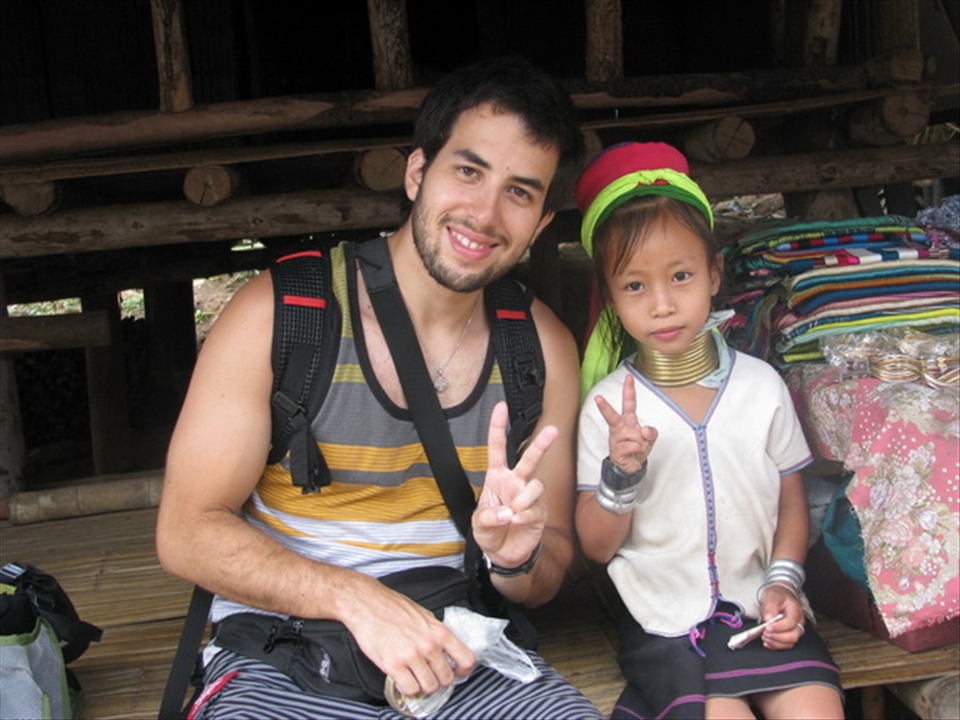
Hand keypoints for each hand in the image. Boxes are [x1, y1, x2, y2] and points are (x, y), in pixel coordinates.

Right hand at [347, 578, 475, 697]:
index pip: (466, 658)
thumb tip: (444, 647)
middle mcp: (428, 645)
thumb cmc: (392, 606)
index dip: (464, 670)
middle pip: (447, 678)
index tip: (457, 671)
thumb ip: (436, 633)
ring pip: (429, 687)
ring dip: (423, 686)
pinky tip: (403, 679)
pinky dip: (408, 689)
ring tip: (416, 678)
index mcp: (439, 631)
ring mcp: (411, 656)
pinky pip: (409, 689)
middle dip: (439, 680)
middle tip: (431, 675)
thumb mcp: (424, 615)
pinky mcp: (393, 665)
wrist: (367, 604)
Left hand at [472, 401, 556, 567]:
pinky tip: (517, 522)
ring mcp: (529, 496)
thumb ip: (489, 516)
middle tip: (553, 430)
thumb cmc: (490, 532)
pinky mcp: (539, 512)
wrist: (503, 554)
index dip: (498, 427)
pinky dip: (525, 516)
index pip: (498, 448)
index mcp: (497, 477)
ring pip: (535, 485)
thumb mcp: (479, 524)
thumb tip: (508, 512)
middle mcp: (515, 482)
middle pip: (529, 458)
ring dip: (522, 500)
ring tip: (511, 515)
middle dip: (541, 444)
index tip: (501, 407)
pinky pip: (536, 507)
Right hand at [596, 374, 656, 473]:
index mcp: (627, 420)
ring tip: (639, 446)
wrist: (631, 467)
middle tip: (598, 398)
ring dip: (640, 440)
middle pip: (611, 416)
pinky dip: (637, 448)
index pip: (628, 403)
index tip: (629, 377)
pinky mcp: (615, 450)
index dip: (629, 390)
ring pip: (630, 434)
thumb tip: (645, 431)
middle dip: (604, 407)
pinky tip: (635, 452)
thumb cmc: (637, 448)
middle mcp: (619, 427)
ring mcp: (615, 439)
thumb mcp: (650, 439)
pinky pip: (631, 445)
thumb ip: (652, 432)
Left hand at [759, 584, 805, 649]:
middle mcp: (799, 622)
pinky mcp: (790, 635)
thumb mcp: (773, 596)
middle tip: (765, 633)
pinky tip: (767, 642)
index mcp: (796, 611)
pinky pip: (785, 645)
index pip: (791, 623)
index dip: (779, 627)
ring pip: (790, 642)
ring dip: (776, 643)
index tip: (767, 627)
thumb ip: (771, 606)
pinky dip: (776, 645)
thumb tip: (768, 618)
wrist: (780, 596)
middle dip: (778, 637)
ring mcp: (795, 630)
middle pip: (793, 636)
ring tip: (765, 637)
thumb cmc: (778, 596)